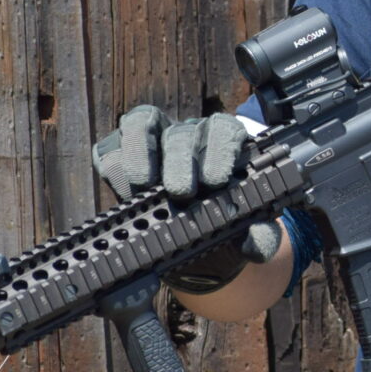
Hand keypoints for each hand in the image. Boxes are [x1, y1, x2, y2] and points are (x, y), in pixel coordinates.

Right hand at [91, 104, 280, 293]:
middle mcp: (189, 133)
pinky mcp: (123, 150)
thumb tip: (255, 247)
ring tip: (145, 186)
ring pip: (143, 124)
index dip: (220, 149)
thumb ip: (258, 235)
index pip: (224, 129)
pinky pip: (112, 147)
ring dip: (141, 154)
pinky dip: (116, 166)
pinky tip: (126, 191)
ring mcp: (153, 137)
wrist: (194, 224)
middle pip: (182, 132)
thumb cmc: (222, 215)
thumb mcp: (245, 225)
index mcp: (224, 142)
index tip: (217, 180)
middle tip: (182, 192)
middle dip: (180, 161)